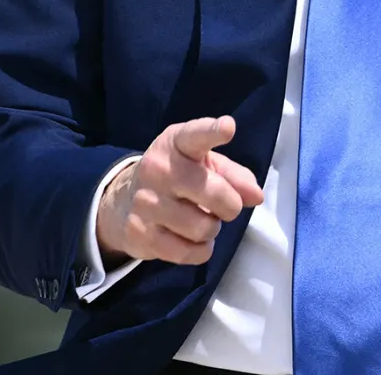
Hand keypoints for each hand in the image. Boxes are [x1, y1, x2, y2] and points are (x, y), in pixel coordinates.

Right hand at [96, 116, 264, 265]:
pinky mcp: (139, 233)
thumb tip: (255, 196)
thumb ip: (234, 175)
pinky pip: (187, 252)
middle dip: (230, 205)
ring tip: (202, 220)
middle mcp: (157, 169)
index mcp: (176, 143)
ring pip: (202, 227)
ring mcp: (145, 201)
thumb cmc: (179, 176)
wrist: (124, 199)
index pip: (195, 135)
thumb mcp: (205, 164)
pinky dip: (200, 250)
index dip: (212, 131)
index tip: (228, 127)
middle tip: (226, 206)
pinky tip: (192, 239)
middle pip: (213, 193)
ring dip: (212, 229)